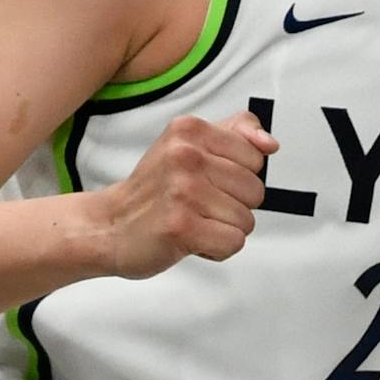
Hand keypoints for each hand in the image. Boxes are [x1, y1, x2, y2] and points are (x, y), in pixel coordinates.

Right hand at [91, 112, 278, 278]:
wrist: (109, 225)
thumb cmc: (155, 189)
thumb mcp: (190, 144)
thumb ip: (237, 133)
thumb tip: (270, 144)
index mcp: (190, 130)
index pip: (255, 157)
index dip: (239, 176)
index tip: (210, 180)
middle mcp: (185, 156)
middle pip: (255, 190)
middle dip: (233, 205)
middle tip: (199, 205)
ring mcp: (183, 191)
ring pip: (246, 220)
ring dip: (223, 229)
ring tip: (193, 221)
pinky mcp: (181, 227)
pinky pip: (233, 242)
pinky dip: (217, 249)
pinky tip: (191, 239)